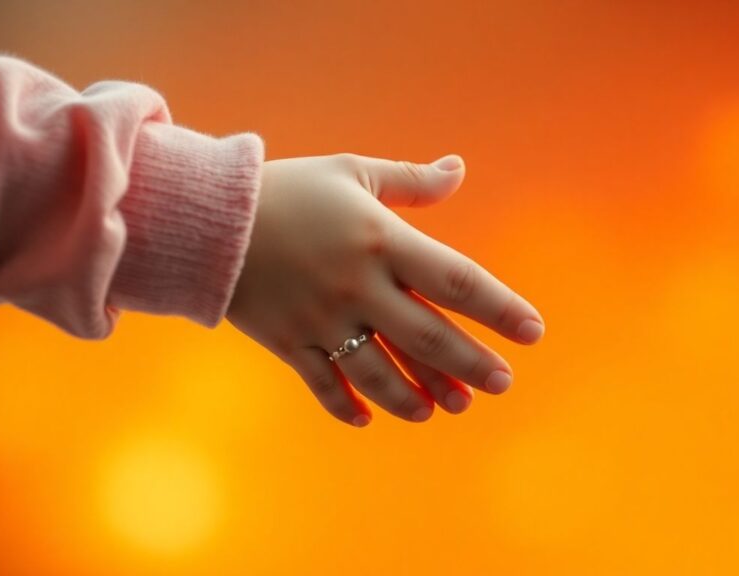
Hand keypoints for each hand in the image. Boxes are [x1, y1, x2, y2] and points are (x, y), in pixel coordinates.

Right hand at [226, 153, 544, 425]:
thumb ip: (410, 180)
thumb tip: (459, 169)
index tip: (533, 332)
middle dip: (470, 364)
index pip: (455, 279)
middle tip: (502, 384)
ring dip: (415, 396)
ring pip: (378, 372)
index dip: (499, 308)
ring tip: (444, 410)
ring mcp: (321, 320)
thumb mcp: (351, 171)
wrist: (205, 218)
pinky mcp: (287, 342)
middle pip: (427, 337)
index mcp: (380, 240)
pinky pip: (321, 385)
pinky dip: (345, 406)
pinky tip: (368, 419)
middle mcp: (357, 286)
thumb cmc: (288, 189)